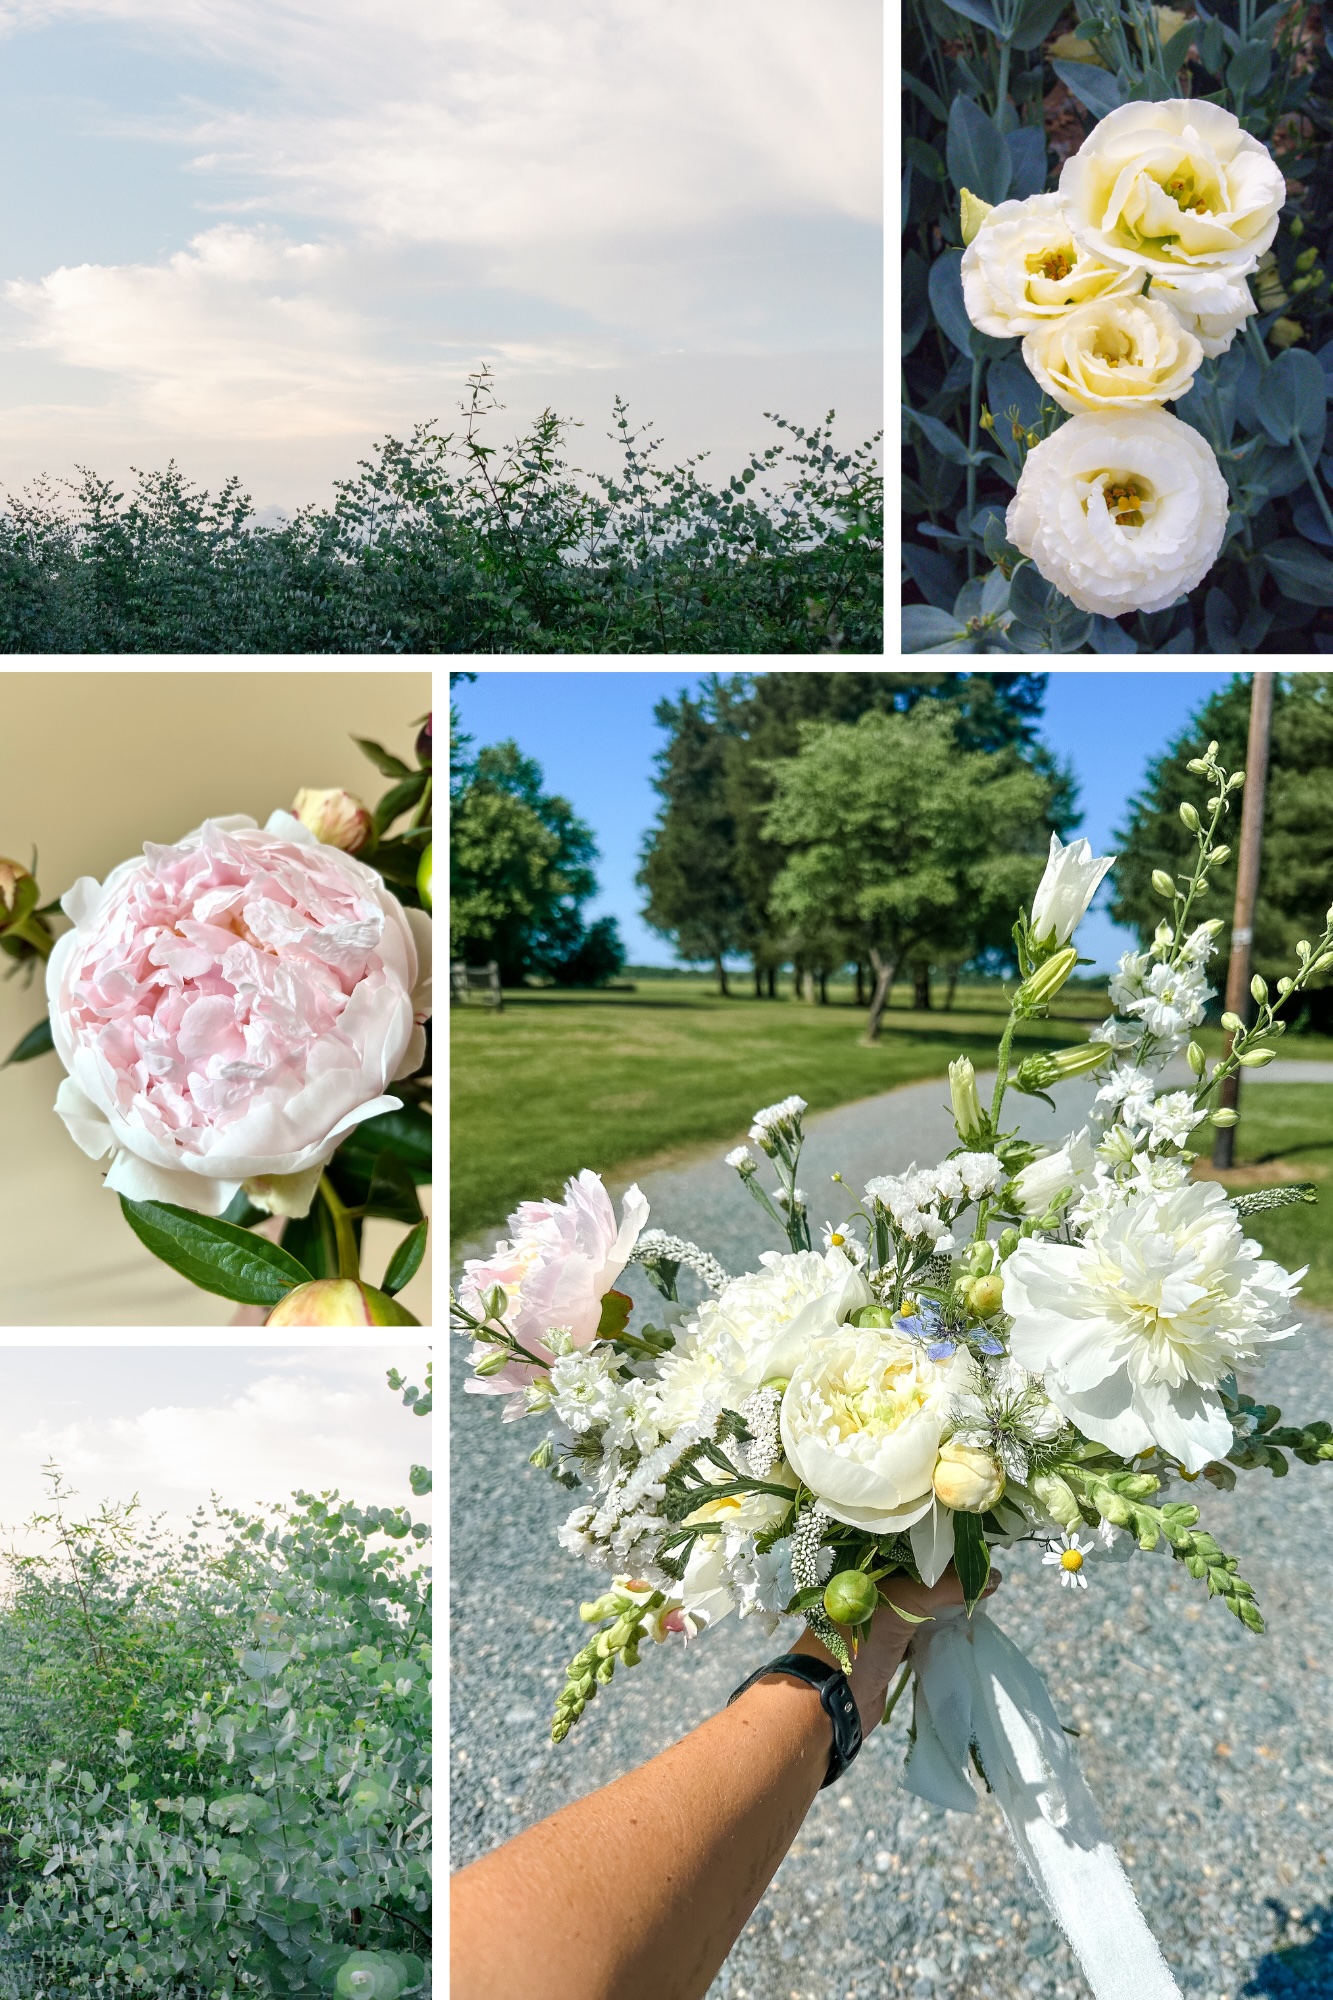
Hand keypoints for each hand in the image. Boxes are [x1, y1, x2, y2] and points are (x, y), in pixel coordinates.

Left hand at [795, 1563, 1002, 1733]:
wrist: (833, 1701)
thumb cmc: (860, 1640)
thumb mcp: (903, 1602)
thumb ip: (946, 1587)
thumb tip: (995, 1576)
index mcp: (866, 1568)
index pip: (911, 1547)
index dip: (944, 1545)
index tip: (981, 1545)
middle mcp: (874, 1590)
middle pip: (920, 1577)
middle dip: (950, 1577)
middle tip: (989, 1573)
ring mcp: (882, 1622)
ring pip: (923, 1606)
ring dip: (948, 1606)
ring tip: (984, 1598)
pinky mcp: (891, 1651)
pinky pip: (922, 1634)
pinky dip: (941, 1631)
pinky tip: (964, 1629)